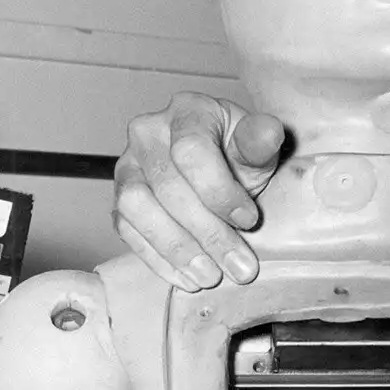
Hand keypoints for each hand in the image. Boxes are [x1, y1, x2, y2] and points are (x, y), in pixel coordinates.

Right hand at [113, 92, 283, 290]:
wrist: (223, 167)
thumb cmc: (239, 154)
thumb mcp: (258, 148)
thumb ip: (260, 142)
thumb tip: (269, 131)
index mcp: (187, 111)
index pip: (192, 152)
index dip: (220, 191)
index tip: (250, 220)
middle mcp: (148, 133)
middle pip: (168, 187)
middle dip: (207, 233)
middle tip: (239, 265)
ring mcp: (127, 166)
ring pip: (137, 209)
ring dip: (177, 248)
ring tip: (211, 276)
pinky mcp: (120, 199)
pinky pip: (127, 230)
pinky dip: (157, 259)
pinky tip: (187, 277)